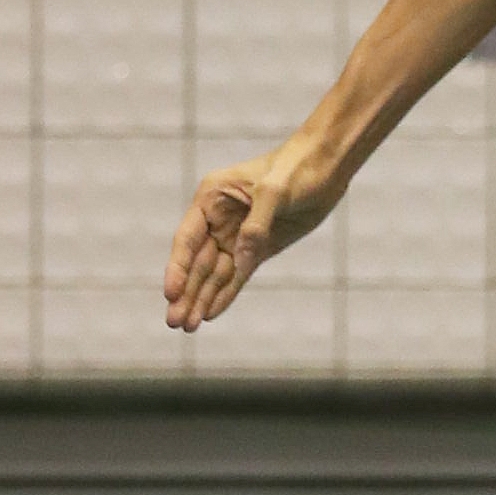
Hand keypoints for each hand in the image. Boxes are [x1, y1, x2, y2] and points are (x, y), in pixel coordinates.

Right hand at [162, 137, 339, 332]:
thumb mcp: (275, 192)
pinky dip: (224, 295)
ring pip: (214, 274)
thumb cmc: (296, 168)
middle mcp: (218, 218)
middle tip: (174, 323)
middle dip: (186, 293)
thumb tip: (240, 260)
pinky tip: (209, 314)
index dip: (178, 268)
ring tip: (187, 327)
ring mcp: (237, 235)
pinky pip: (236, 276)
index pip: (187, 239)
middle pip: (197, 262)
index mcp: (211, 197)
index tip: (170, 294)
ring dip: (200, 299)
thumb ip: (256, 226)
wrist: (325, 167)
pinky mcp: (257, 249)